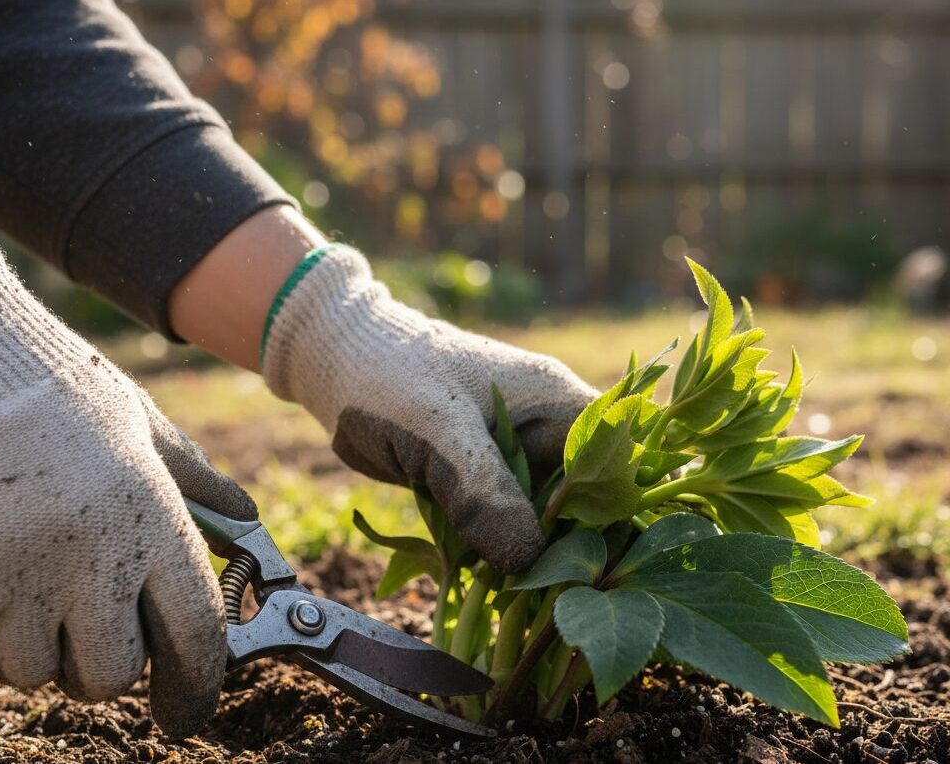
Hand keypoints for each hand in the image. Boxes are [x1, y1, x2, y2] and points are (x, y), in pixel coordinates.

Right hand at [0, 232, 254, 736]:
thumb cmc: (57, 393)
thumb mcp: (143, 429)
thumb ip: (197, 485)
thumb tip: (246, 517)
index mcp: (150, 519)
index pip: (195, 633)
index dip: (196, 683)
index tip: (187, 708)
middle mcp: (89, 560)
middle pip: (110, 675)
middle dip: (103, 663)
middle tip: (89, 621)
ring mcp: (13, 580)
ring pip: (34, 672)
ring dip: (35, 646)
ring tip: (26, 578)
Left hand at [262, 245, 596, 572]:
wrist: (336, 365)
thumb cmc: (391, 375)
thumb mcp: (439, 429)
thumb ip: (485, 489)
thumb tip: (530, 560)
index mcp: (557, 401)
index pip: (623, 458)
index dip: (629, 510)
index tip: (616, 564)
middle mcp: (547, 433)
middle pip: (591, 500)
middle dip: (578, 547)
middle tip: (558, 597)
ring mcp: (516, 459)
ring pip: (547, 521)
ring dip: (535, 558)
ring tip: (520, 599)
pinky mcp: (484, 482)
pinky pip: (506, 525)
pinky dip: (499, 552)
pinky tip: (488, 582)